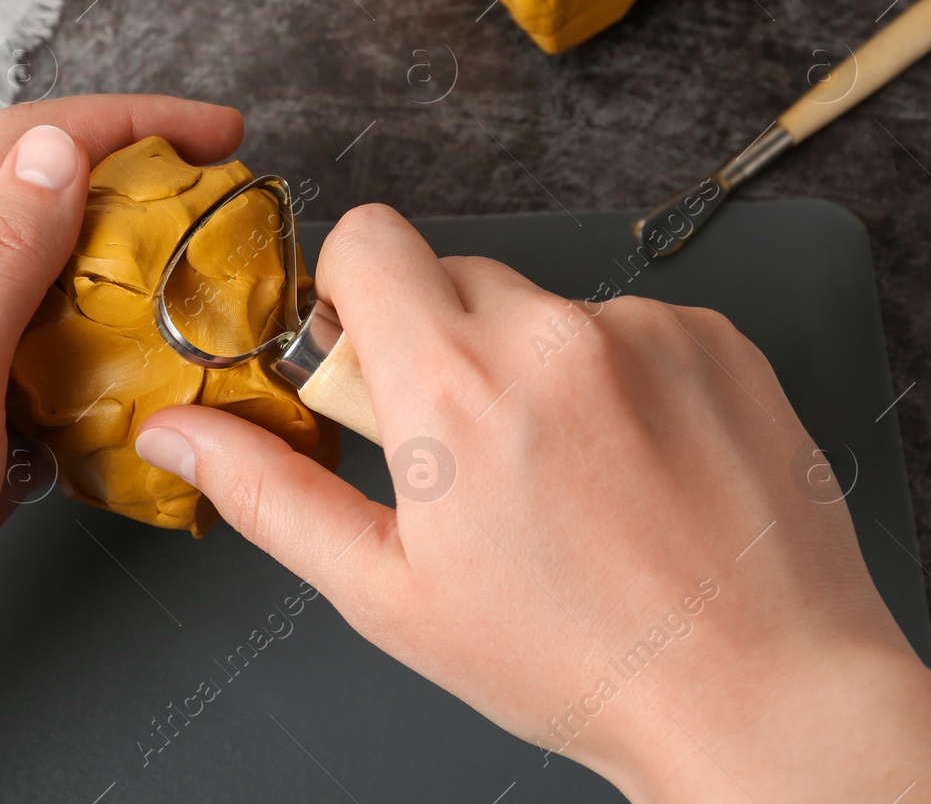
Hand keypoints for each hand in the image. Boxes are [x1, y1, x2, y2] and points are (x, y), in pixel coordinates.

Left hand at [0, 95, 243, 803]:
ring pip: (53, 295)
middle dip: (140, 192)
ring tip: (204, 300)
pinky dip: (106, 370)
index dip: (130, 122)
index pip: (26, 146)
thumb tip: (62, 149)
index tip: (221, 133)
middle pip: (44, 209)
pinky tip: (147, 396)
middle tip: (224, 216)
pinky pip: (48, 376)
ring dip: (130, 282)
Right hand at [137, 204, 930, 801]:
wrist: (759, 693)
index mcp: (454, 385)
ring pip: (542, 304)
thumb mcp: (388, 592)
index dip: (352, 292)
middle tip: (465, 448)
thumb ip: (267, 490)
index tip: (370, 360)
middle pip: (451, 272)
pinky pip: (628, 323)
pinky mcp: (718, 339)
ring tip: (567, 474)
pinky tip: (633, 466)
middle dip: (438, 340)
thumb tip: (172, 433)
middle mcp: (552, 333)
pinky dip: (615, 375)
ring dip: (531, 363)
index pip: (368, 237)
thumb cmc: (573, 659)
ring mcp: (647, 329)